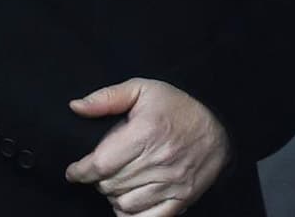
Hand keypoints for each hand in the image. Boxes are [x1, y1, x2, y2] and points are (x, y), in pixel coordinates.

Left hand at [65, 78, 229, 215]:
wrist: (219, 128)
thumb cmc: (178, 108)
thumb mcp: (144, 89)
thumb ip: (108, 97)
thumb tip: (76, 107)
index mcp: (146, 132)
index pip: (100, 164)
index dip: (80, 171)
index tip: (75, 171)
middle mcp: (159, 160)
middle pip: (109, 185)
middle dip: (99, 180)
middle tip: (104, 170)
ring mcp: (171, 183)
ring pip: (123, 203)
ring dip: (114, 195)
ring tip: (118, 182)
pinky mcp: (181, 199)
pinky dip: (131, 214)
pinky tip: (129, 200)